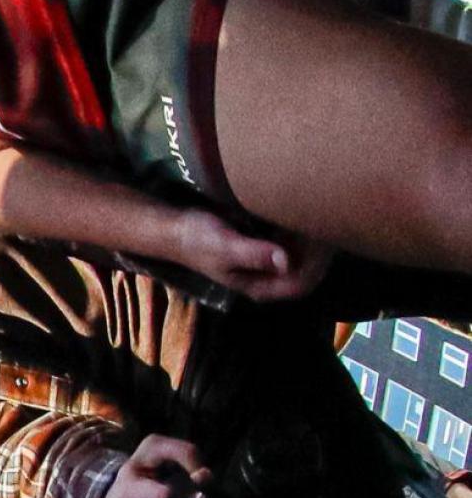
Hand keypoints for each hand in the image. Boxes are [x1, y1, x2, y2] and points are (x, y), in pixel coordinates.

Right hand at [170, 210, 329, 301]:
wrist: (175, 227)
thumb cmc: (197, 239)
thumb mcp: (223, 246)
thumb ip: (253, 254)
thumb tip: (285, 260)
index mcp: (260, 286)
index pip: (301, 283)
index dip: (316, 263)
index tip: (319, 236)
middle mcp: (269, 278)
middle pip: (309, 270)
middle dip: (318, 248)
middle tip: (321, 217)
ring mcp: (270, 263)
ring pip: (306, 255)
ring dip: (313, 236)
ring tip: (315, 211)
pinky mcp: (268, 247)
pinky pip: (296, 242)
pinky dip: (302, 229)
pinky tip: (302, 211)